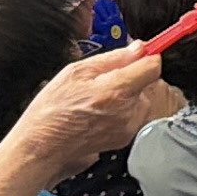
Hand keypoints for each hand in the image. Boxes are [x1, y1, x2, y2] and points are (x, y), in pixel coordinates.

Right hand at [0, 44, 179, 177]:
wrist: (43, 146)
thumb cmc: (53, 111)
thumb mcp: (76, 72)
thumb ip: (113, 58)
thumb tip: (138, 48)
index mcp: (117, 91)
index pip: (153, 66)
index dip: (146, 56)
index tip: (139, 54)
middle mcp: (128, 111)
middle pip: (147, 83)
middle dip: (131, 77)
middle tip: (103, 81)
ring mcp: (128, 127)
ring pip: (140, 99)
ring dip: (126, 95)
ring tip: (98, 99)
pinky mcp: (126, 138)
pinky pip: (133, 115)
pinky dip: (122, 111)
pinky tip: (99, 113)